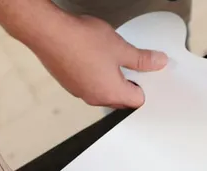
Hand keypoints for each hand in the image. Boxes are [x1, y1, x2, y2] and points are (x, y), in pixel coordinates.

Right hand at [6, 0, 165, 107]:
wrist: (48, 33)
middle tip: (131, 63)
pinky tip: (92, 56)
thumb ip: (142, 59)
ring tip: (110, 56)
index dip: (145, 87)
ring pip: (104, 91)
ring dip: (110, 78)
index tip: (147, 74)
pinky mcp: (69, 83)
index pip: (137, 101)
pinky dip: (94, 74)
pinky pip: (89, 83)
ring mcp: (80, 92)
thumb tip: (158, 62)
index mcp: (111, 94)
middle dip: (129, 83)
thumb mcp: (120, 47)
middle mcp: (95, 98)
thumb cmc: (80, 40)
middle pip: (121, 99)